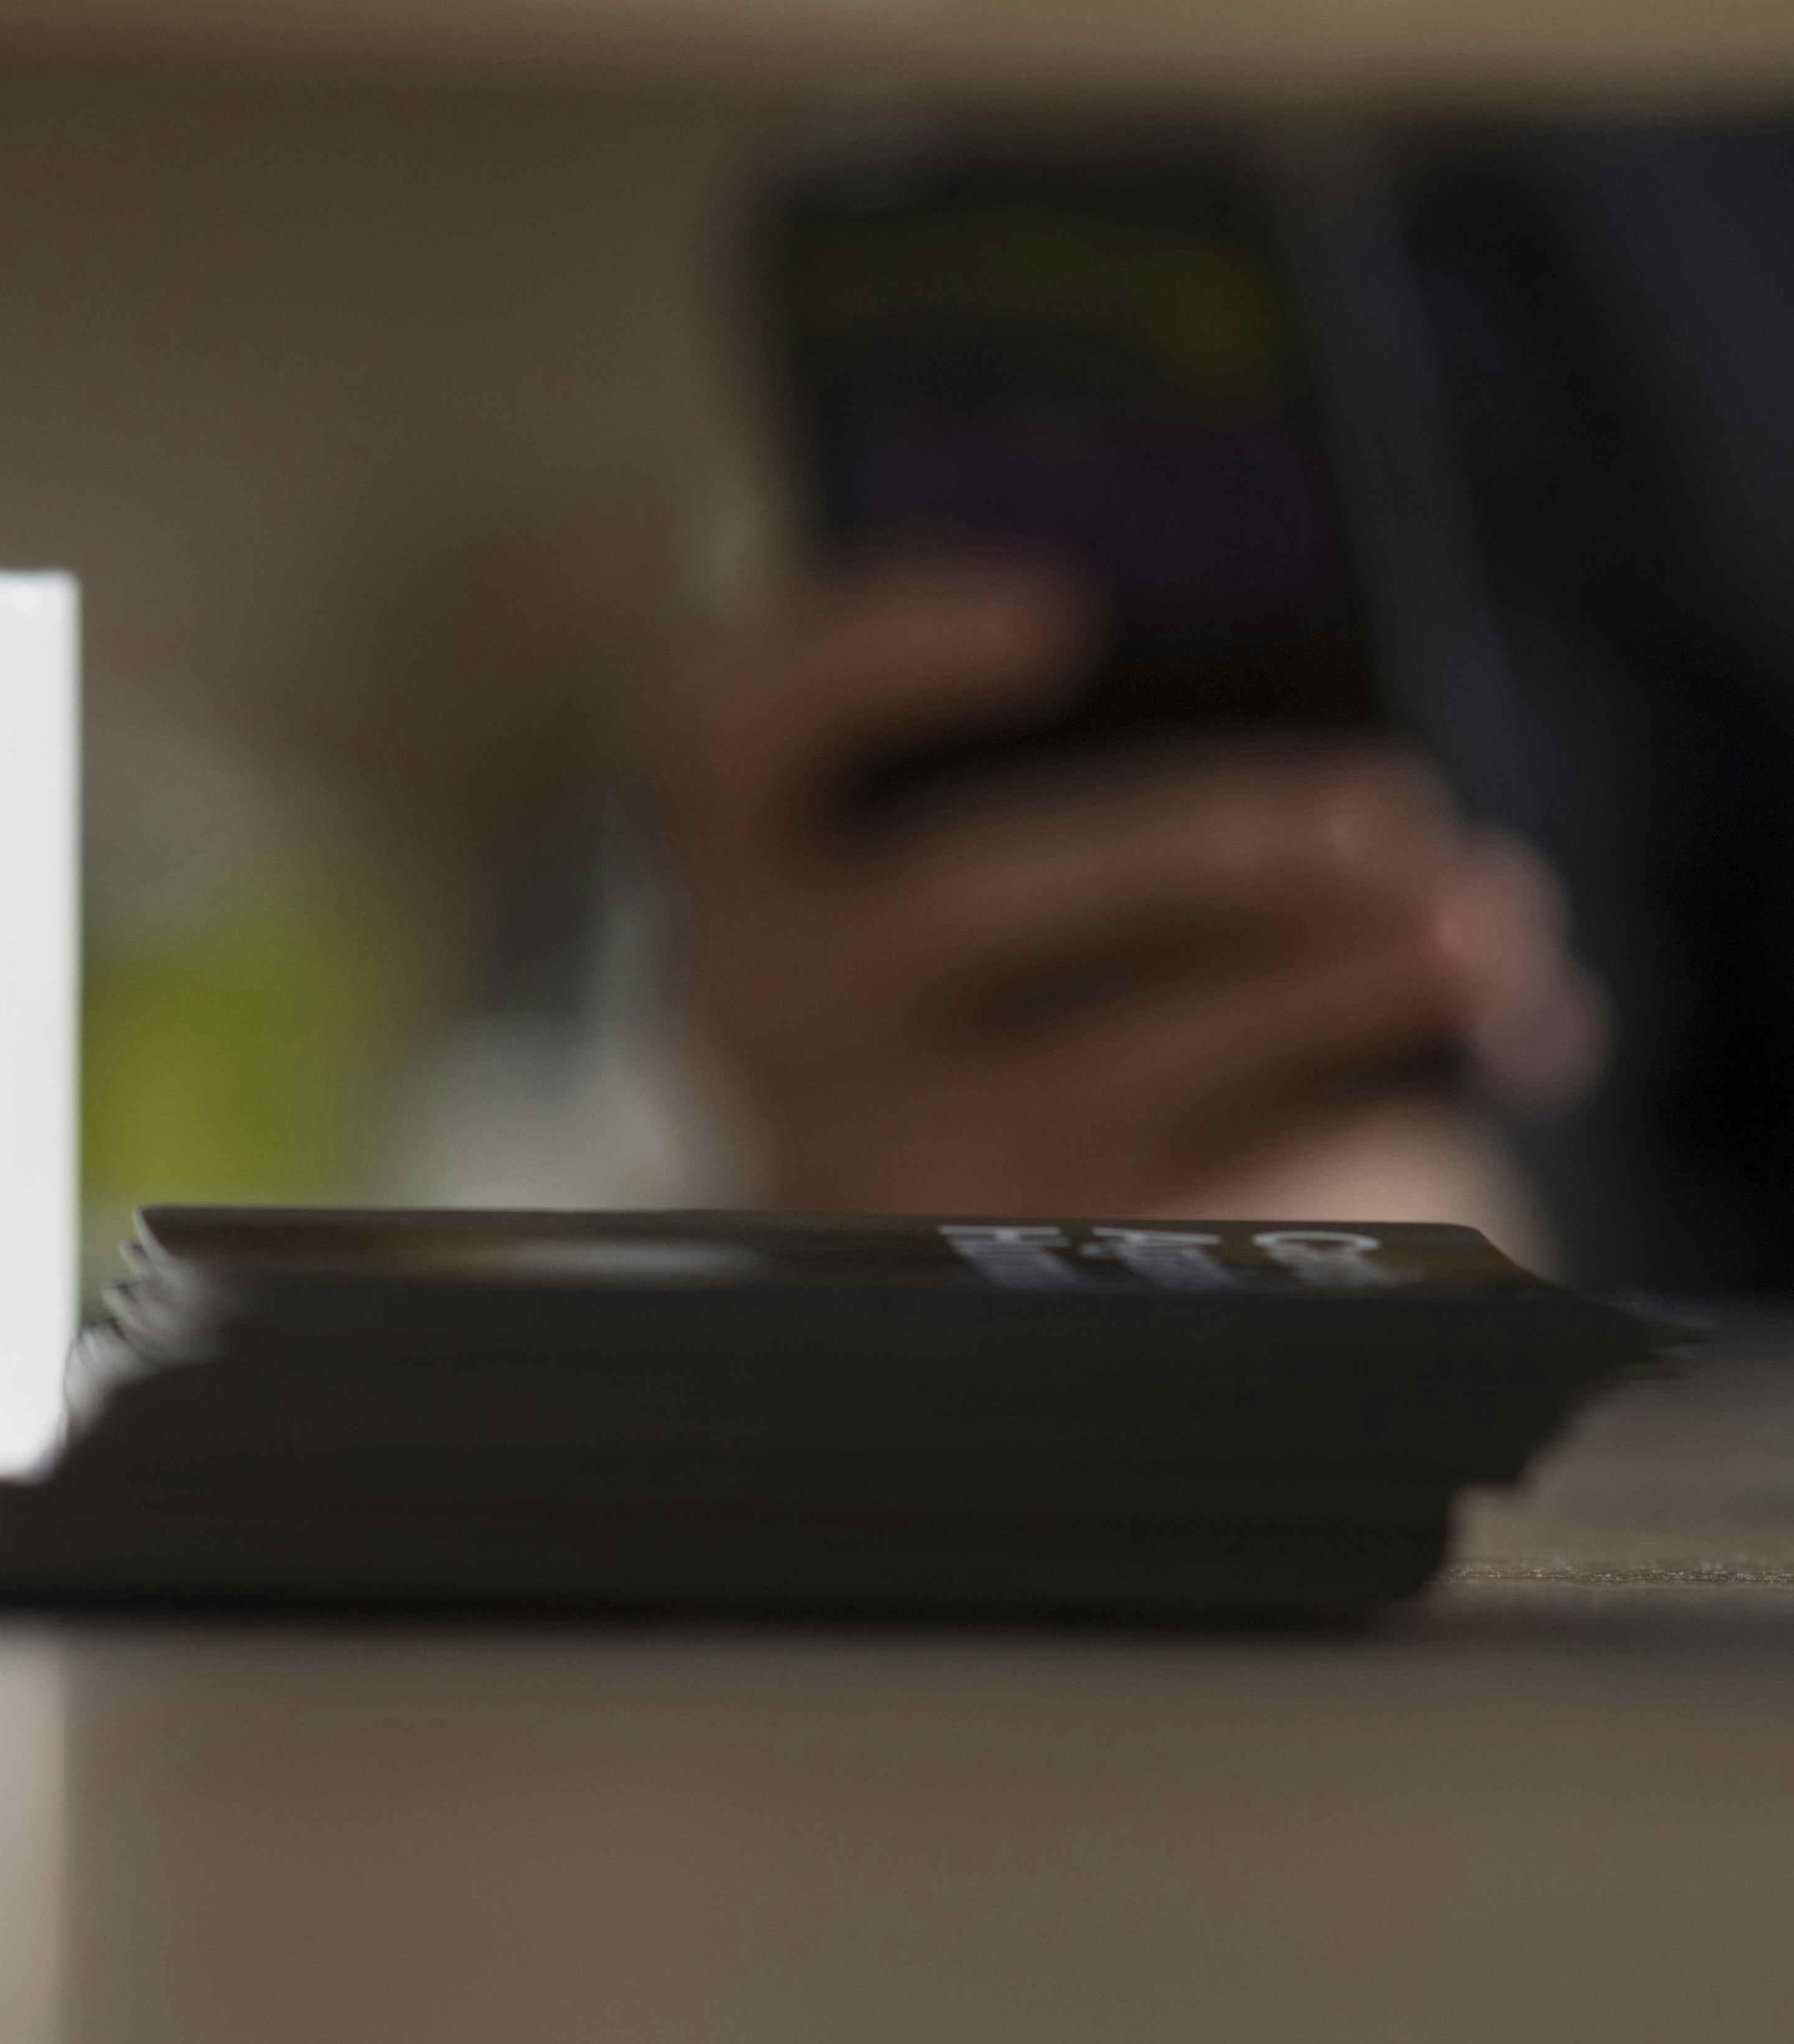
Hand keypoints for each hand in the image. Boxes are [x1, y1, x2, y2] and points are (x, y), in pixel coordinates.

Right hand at [658, 554, 1605, 1217]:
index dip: (865, 648)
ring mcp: (858, 1154)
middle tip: (1382, 813)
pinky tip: (1488, 1042)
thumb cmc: (1022, 938)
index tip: (1061, 608)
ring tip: (1479, 926)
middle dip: (1190, 849)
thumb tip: (1350, 784)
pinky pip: (1183, 1193)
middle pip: (944, 901)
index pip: (718, 724)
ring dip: (1307, 990)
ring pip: (1086, 1070)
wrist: (975, 1186)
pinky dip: (1350, 1114)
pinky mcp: (991, 1271)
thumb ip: (1098, 739)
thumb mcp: (1004, 817)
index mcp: (733, 851)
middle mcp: (752, 1008)